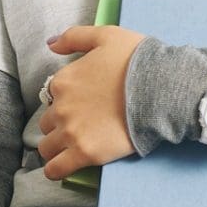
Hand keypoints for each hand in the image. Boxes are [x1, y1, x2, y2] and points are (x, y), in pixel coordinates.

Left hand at [38, 25, 147, 180]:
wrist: (160, 88)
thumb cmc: (136, 59)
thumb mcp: (105, 36)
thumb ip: (74, 37)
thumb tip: (51, 44)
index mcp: (63, 81)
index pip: (51, 97)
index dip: (65, 101)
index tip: (82, 105)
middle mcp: (61, 107)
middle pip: (47, 122)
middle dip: (60, 124)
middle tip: (82, 125)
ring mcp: (71, 132)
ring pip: (47, 147)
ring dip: (56, 147)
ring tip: (72, 148)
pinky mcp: (84, 153)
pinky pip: (55, 169)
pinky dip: (55, 170)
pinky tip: (63, 167)